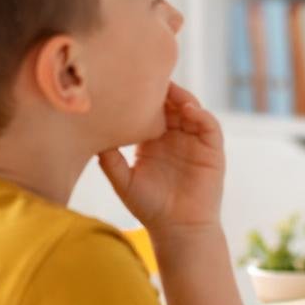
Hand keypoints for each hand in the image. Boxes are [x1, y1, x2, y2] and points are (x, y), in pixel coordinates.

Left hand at [98, 82, 224, 241]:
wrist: (178, 229)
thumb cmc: (149, 208)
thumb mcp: (123, 181)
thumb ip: (109, 159)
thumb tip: (91, 136)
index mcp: (153, 141)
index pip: (149, 110)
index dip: (142, 96)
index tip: (127, 82)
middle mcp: (175, 137)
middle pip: (171, 104)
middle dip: (162, 90)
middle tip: (149, 75)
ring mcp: (195, 141)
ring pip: (191, 109)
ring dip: (182, 97)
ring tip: (169, 89)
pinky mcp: (212, 150)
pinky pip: (209, 125)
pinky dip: (201, 114)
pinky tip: (188, 110)